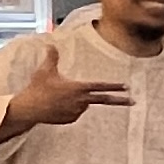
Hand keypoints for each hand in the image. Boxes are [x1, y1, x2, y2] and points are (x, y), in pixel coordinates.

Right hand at [5, 46, 128, 131]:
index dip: (114, 86)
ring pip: (83, 104)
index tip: (126, 87)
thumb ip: (52, 57)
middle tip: (134, 101)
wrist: (29, 109)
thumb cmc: (37, 88)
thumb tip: (51, 44)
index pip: (100, 86)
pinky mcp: (70, 119)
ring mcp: (76, 112)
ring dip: (77, 100)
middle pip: (104, 100)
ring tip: (58, 97)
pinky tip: (57, 105)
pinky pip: (75, 112)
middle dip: (120, 100)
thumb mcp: (45, 70)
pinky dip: (70, 108)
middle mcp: (81, 101)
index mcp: (78, 88)